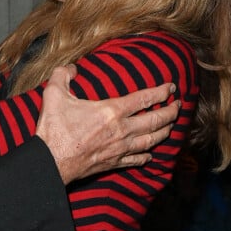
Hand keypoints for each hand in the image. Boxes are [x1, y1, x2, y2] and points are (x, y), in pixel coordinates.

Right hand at [36, 65, 179, 184]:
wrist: (51, 161)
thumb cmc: (54, 128)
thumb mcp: (53, 93)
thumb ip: (63, 74)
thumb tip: (72, 67)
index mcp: (111, 111)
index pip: (144, 99)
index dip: (160, 92)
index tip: (171, 87)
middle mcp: (121, 130)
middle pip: (155, 121)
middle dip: (170, 112)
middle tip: (178, 105)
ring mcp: (120, 148)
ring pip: (151, 140)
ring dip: (165, 131)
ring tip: (171, 125)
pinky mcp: (114, 163)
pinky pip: (137, 159)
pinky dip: (147, 155)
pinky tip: (151, 154)